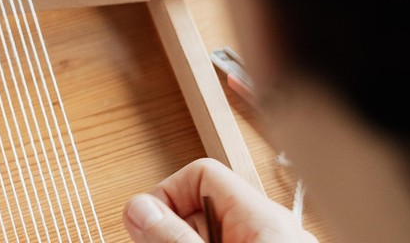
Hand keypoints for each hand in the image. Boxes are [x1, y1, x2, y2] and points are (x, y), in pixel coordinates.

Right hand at [123, 157, 317, 242]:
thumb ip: (176, 237)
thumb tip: (139, 209)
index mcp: (265, 218)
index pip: (202, 174)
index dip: (167, 194)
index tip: (146, 225)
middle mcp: (271, 230)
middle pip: (200, 207)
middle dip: (171, 229)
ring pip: (210, 233)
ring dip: (183, 241)